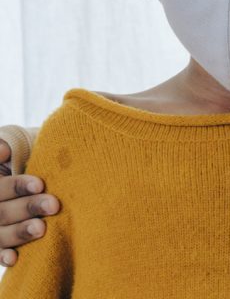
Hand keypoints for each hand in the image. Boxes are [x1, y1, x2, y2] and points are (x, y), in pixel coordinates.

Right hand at [0, 140, 59, 266]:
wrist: (30, 167)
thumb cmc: (22, 153)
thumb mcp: (14, 142)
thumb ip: (5, 144)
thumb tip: (3, 151)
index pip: (1, 188)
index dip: (18, 186)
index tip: (41, 184)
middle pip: (2, 211)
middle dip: (28, 208)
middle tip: (54, 205)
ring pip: (0, 234)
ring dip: (20, 233)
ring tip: (42, 228)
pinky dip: (3, 256)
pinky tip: (15, 258)